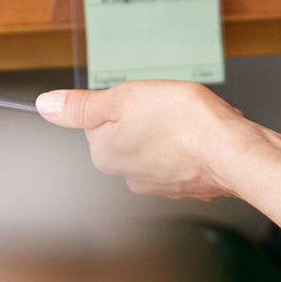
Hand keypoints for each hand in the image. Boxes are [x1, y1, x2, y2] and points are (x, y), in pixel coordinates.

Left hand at [34, 80, 266, 200]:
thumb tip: (46, 105)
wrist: (234, 152)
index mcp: (105, 154)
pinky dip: (198, 142)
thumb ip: (81, 105)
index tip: (144, 97)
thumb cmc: (185, 124)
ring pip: (163, 143)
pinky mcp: (191, 184)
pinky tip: (209, 131)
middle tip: (171, 104)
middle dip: (152, 115)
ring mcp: (162, 184)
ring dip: (178, 128)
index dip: (125, 100)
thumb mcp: (123, 97)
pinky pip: (189, 156)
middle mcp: (129, 175)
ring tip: (194, 118)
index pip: (102, 119)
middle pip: (133, 132)